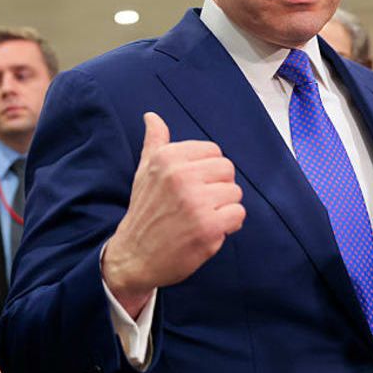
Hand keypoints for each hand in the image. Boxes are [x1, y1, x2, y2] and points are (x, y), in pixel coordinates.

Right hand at [102, 112, 244, 317]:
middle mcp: (180, 175)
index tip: (193, 186)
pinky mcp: (208, 227)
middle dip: (219, 187)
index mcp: (167, 158)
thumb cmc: (144, 212)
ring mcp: (195, 201)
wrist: (134, 256)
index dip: (208, 171)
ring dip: (224, 208)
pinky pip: (238, 215)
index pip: (213, 151)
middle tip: (200, 204)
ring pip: (235, 193)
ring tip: (203, 218)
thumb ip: (154, 142)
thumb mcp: (144, 172)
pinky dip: (229, 225)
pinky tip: (210, 230)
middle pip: (227, 170)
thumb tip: (151, 116)